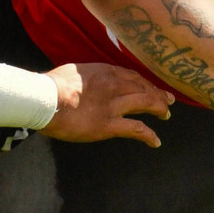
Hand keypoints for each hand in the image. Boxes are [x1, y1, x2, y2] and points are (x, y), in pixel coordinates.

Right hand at [39, 63, 174, 147]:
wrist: (45, 99)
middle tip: (168, 100)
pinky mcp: (109, 125)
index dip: (145, 83)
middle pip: (143, 88)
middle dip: (157, 94)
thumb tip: (88, 82)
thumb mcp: (74, 72)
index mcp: (105, 71)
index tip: (151, 87)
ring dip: (158, 109)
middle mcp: (114, 85)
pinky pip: (136, 129)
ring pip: (145, 104)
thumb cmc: (51, 85)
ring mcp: (114, 105)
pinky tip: (155, 141)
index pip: (132, 76)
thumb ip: (87, 77)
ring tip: (166, 115)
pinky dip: (149, 135)